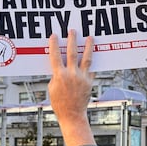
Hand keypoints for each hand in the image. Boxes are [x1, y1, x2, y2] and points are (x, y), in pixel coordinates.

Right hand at [48, 30, 94, 145]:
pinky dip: (93, 61)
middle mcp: (71, 75)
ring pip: (86, 58)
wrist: (72, 115)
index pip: (55, 56)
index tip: (54, 36)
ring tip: (90, 37)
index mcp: (59, 76)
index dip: (54, 45)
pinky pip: (92, 69)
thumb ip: (56, 76)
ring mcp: (82, 78)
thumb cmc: (59, 104)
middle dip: (72, 40)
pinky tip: (94, 54)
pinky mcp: (89, 82)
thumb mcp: (52, 89)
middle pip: (72, 53)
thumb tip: (61, 67)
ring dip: (88, 46)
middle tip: (73, 31)